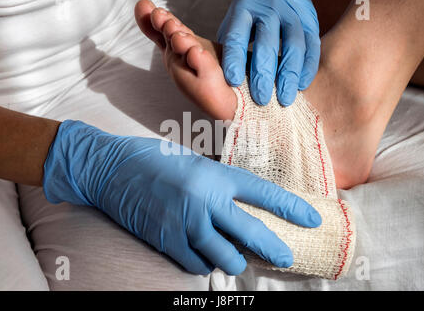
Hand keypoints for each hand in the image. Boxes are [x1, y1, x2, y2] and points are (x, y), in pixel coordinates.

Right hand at [43, 120, 321, 274]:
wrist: (112, 169)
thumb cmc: (154, 160)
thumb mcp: (193, 162)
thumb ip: (218, 183)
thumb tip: (241, 205)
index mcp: (213, 174)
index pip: (262, 192)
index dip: (290, 207)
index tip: (311, 218)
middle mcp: (204, 198)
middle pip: (249, 232)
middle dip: (273, 248)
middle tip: (286, 257)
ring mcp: (184, 222)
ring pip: (225, 255)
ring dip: (235, 260)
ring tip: (238, 257)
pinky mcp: (166, 240)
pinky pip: (196, 263)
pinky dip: (204, 263)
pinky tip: (205, 256)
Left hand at [218, 0, 319, 105]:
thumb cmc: (251, 14)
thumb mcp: (235, 22)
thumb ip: (230, 46)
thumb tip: (224, 80)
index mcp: (243, 10)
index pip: (236, 37)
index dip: (235, 60)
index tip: (234, 82)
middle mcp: (268, 11)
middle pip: (266, 44)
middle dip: (263, 74)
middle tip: (261, 99)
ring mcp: (291, 15)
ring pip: (293, 46)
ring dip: (289, 75)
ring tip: (284, 99)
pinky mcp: (310, 21)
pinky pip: (312, 46)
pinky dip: (308, 67)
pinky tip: (301, 85)